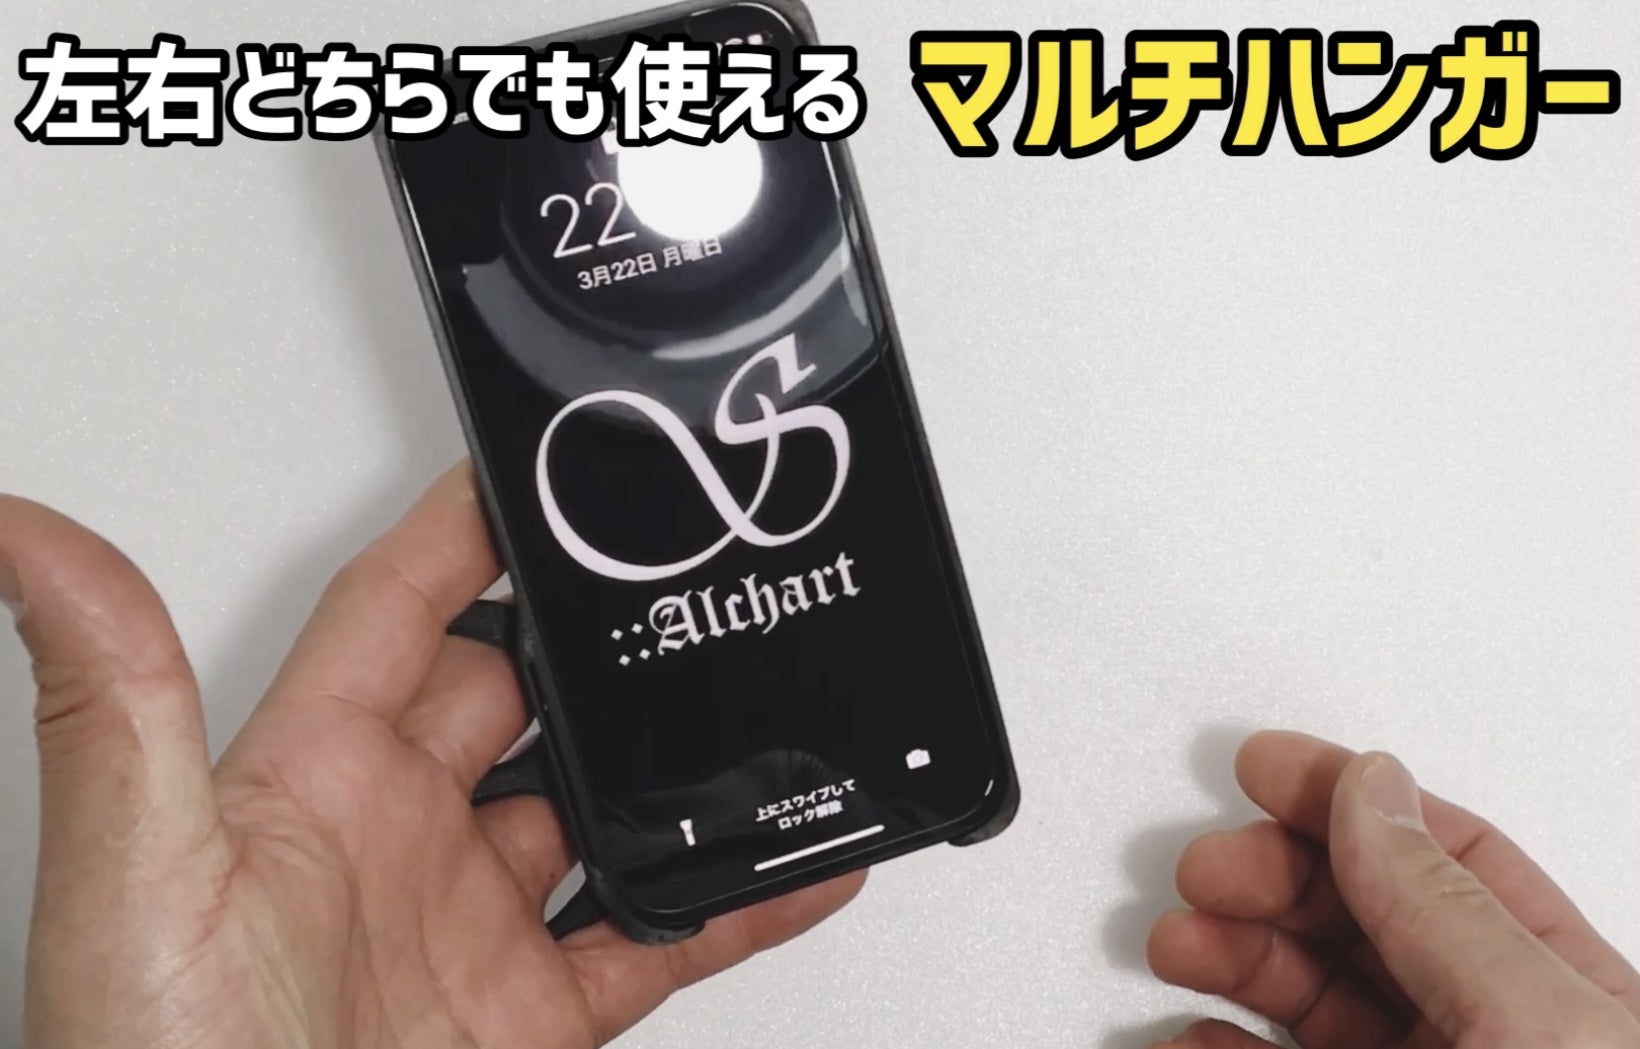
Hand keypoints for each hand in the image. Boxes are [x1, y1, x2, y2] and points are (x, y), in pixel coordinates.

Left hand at [2, 463, 864, 1048]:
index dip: (461, 533)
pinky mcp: (530, 1015)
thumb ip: (119, 706)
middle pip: (516, 697)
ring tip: (747, 721)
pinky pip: (652, 941)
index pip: (397, 613)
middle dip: (587, 647)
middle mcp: (394, 840)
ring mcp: (470, 928)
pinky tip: (785, 870)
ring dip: (668, 775)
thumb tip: (29, 537)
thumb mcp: (141, 879)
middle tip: (670, 597)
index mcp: (308, 780)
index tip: (530, 470)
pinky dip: (727, 905)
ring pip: (595, 813)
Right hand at [1146, 731, 1639, 1048]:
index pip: (1442, 857)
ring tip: (1177, 941)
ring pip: (1307, 994)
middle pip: (1357, 916)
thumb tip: (1373, 788)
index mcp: (1560, 994)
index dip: (1346, 798)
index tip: (1264, 765)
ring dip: (1229, 954)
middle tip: (1206, 867)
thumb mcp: (1537, 1028)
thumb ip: (1448, 908)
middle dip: (1267, 875)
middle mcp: (1486, 1035)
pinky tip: (1191, 1032)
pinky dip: (1214, 1043)